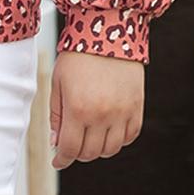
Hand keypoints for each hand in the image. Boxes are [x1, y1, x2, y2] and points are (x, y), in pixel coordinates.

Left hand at [49, 49, 143, 168]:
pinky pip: (130, 136)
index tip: (58, 162)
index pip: (70, 149)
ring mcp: (122, 112)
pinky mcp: (136, 107)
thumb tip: (57, 143)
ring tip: (90, 138)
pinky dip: (119, 140)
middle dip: (78, 153)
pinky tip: (109, 132)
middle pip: (90, 152)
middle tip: (72, 145)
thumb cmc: (79, 56)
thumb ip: (56, 116)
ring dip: (98, 149)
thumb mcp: (58, 83)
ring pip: (111, 149)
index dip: (62, 160)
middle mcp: (102, 114)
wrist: (108, 32)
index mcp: (78, 109)